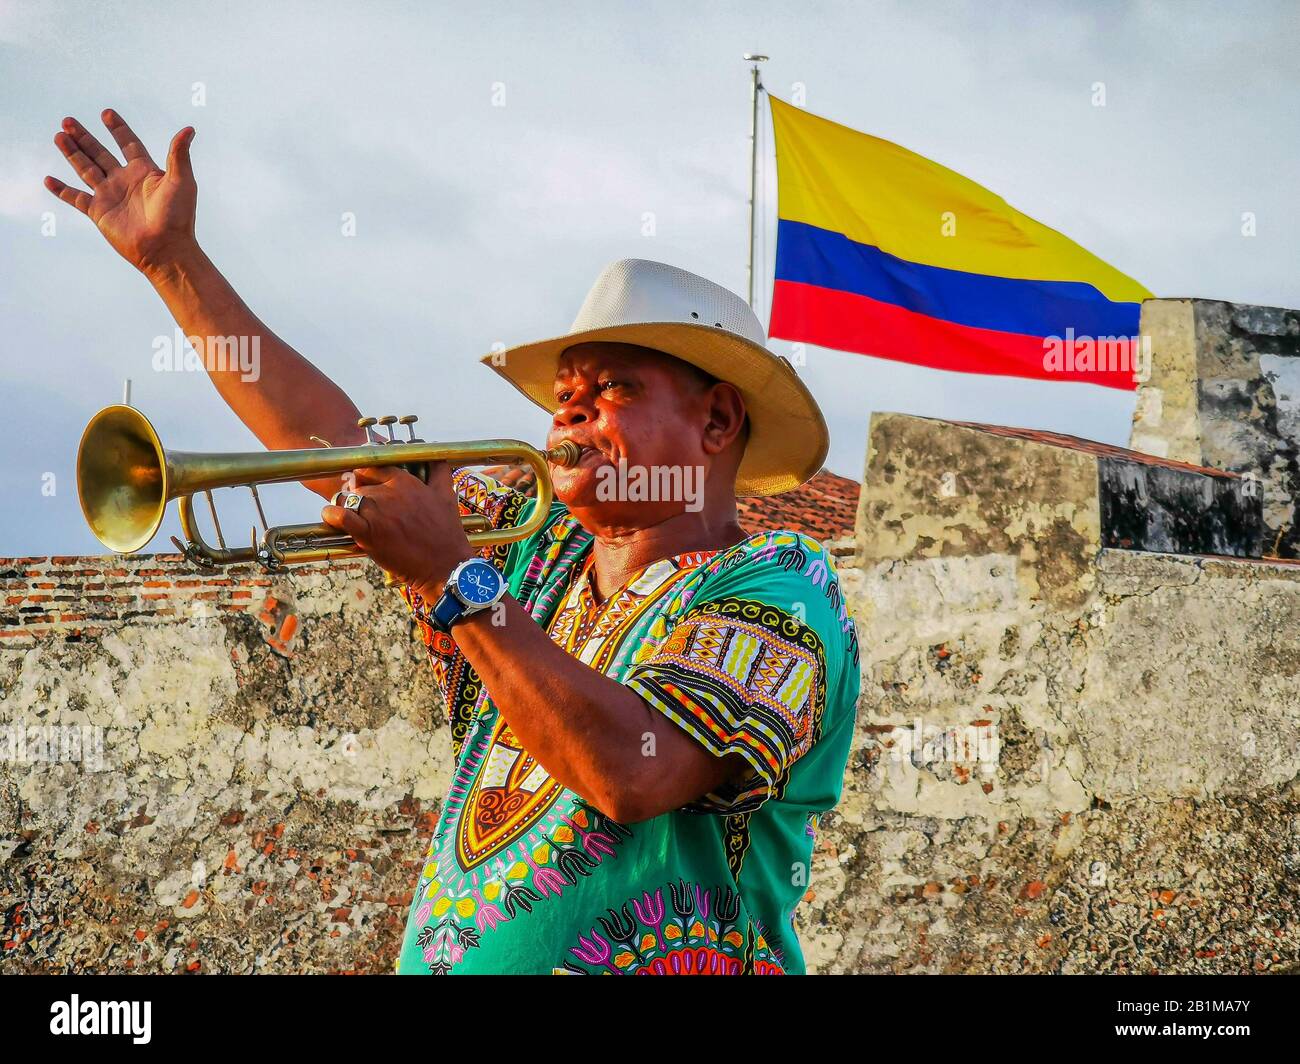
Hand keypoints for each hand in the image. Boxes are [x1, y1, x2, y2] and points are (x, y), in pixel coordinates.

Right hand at [45, 110, 198, 277]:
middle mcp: (125, 181)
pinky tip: (48, 180)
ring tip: (59, 136)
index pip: (129, 144)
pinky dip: (62, 190)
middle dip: (84, 137)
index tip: (106, 113)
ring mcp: (110, 196)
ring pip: (85, 169)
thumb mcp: (182, 181)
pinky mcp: (99, 212)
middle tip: (67, 121)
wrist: (165, 249)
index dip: (118, 129)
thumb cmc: (177, 217)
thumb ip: (179, 154)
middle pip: (100, 153)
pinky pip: (76, 198)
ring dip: (71, 153)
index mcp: (145, 171)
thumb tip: (189, 129)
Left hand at [319, 461, 474, 594]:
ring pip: (348, 498)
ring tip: (350, 515)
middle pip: (359, 485)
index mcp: (405, 482)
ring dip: (346, 505)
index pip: (373, 468)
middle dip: (358, 494)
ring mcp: (377, 513)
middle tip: (363, 508)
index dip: (366, 477)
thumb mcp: (447, 495)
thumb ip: (439, 472)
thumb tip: (436, 457)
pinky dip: (331, 515)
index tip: (365, 484)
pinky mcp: (368, 534)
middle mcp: (389, 494)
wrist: (444, 566)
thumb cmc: (446, 533)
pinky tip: (331, 517)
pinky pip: (339, 516)